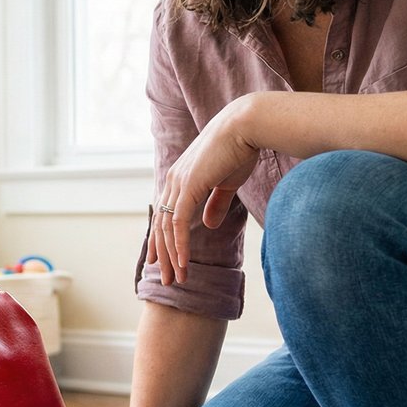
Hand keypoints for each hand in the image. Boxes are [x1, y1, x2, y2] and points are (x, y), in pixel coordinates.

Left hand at [152, 93, 261, 284]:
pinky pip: (179, 223)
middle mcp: (173, 181)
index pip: (164, 215)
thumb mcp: (226, 183)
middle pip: (161, 226)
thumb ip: (215, 204)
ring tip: (176, 278)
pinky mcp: (188, 186)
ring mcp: (178, 183)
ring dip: (171, 256)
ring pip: (168, 228)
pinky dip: (179, 245)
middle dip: (163, 255)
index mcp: (180, 178)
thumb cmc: (240, 150)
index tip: (160, 261)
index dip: (161, 240)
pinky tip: (183, 263)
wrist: (246, 127)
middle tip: (166, 279)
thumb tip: (209, 225)